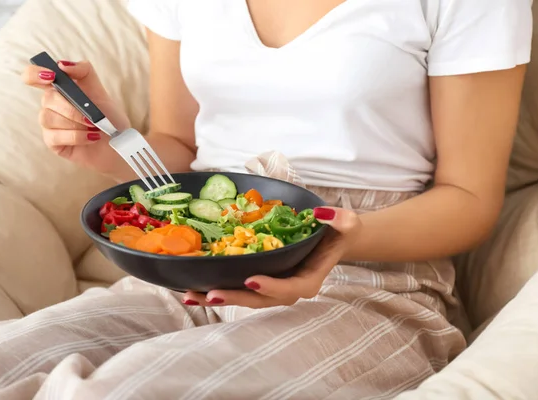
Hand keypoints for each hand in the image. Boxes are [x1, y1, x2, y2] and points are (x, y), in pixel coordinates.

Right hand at [22, 60, 131, 179]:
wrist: (118, 144)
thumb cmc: (109, 118)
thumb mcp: (100, 91)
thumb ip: (84, 72)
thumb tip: (63, 65)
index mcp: (60, 89)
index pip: (32, 75)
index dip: (35, 74)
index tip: (51, 77)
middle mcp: (51, 105)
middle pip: (47, 98)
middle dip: (71, 108)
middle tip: (92, 117)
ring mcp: (50, 124)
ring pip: (49, 118)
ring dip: (76, 123)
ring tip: (94, 128)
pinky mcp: (52, 142)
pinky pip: (55, 136)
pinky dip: (77, 136)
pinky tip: (91, 138)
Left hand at [183, 207, 361, 307]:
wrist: (331, 239)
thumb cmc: (338, 232)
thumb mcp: (347, 223)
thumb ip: (340, 219)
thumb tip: (322, 214)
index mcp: (308, 280)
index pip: (290, 289)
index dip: (271, 287)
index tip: (251, 280)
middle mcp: (288, 288)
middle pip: (260, 300)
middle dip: (235, 298)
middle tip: (210, 294)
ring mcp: (272, 286)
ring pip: (244, 297)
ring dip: (218, 297)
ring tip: (190, 296)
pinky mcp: (259, 280)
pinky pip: (237, 287)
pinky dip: (216, 287)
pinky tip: (192, 286)